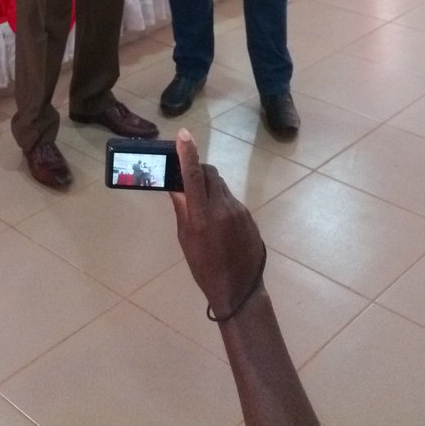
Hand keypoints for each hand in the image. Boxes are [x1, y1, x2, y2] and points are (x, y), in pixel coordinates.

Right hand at [171, 130, 265, 317]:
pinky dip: (220, 201)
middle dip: (197, 169)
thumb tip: (175, 186)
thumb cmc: (205, 268)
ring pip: (220, 186)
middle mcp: (222, 208)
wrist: (240, 290)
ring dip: (208, 186)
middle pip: (209, 174)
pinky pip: (231, 200)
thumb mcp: (186, 240)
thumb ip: (182, 210)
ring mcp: (239, 211)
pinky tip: (217, 220)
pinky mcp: (249, 216)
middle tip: (186, 176)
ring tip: (201, 204)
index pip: (192, 176)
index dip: (186, 154)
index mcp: (202, 216)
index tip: (182, 135)